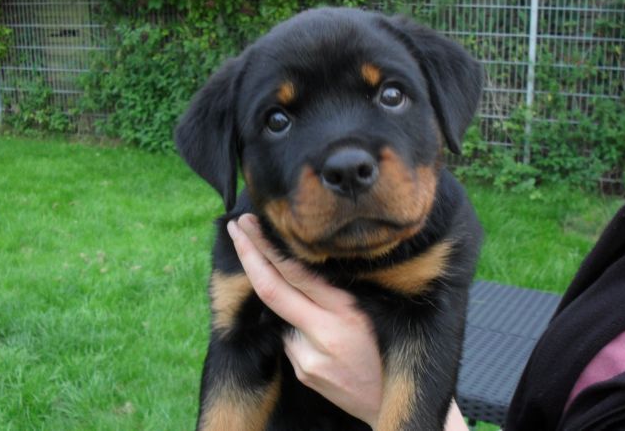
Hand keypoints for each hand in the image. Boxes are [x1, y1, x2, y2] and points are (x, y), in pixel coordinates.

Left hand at [226, 214, 468, 430]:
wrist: (389, 401)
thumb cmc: (387, 349)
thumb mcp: (370, 310)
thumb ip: (336, 291)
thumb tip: (300, 263)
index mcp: (346, 311)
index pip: (295, 273)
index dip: (266, 247)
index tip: (248, 224)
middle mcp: (324, 334)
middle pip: (271, 289)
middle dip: (249, 255)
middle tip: (235, 227)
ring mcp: (308, 357)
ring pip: (281, 316)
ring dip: (286, 303)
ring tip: (324, 317)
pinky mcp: (303, 373)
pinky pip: (290, 339)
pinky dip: (298, 330)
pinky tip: (324, 343)